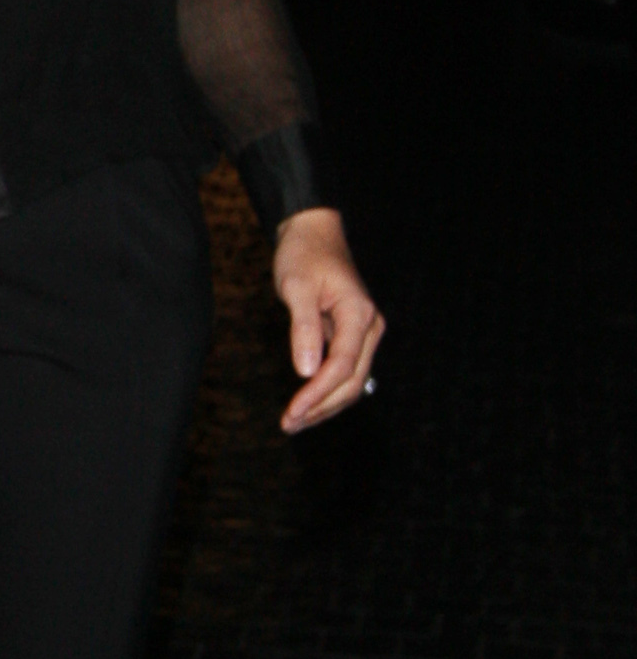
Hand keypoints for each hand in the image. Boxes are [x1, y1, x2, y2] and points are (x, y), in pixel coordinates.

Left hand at [271, 207, 383, 432]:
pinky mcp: (354, 336)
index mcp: (359, 315)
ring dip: (325, 404)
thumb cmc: (303, 256)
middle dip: (321, 407)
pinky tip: (305, 404)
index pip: (341, 366)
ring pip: (352, 381)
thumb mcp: (296, 287)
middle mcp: (369, 327)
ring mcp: (365, 333)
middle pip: (352, 381)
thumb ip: (303, 328)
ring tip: (294, 421)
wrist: (314, 234)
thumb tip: (306, 370)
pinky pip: (345, 371)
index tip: (292, 413)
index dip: (317, 394)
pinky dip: (327, 390)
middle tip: (288, 425)